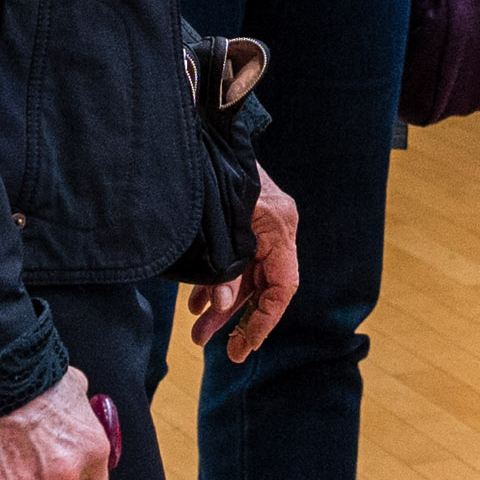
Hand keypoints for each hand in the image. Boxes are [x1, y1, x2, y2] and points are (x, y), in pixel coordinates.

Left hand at [188, 172, 301, 363]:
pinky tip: (196, 304)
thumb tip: (222, 306)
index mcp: (279, 226)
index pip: (283, 286)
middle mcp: (276, 228)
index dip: (265, 320)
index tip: (244, 345)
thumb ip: (223, 267)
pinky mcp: (243, 222)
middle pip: (264, 286)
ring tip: (198, 334)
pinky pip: (236, 262)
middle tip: (224, 352)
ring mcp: (260, 226)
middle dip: (239, 320)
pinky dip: (217, 284)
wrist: (208, 126)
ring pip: (246, 277)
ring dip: (224, 306)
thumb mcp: (219, 223)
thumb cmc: (214, 170)